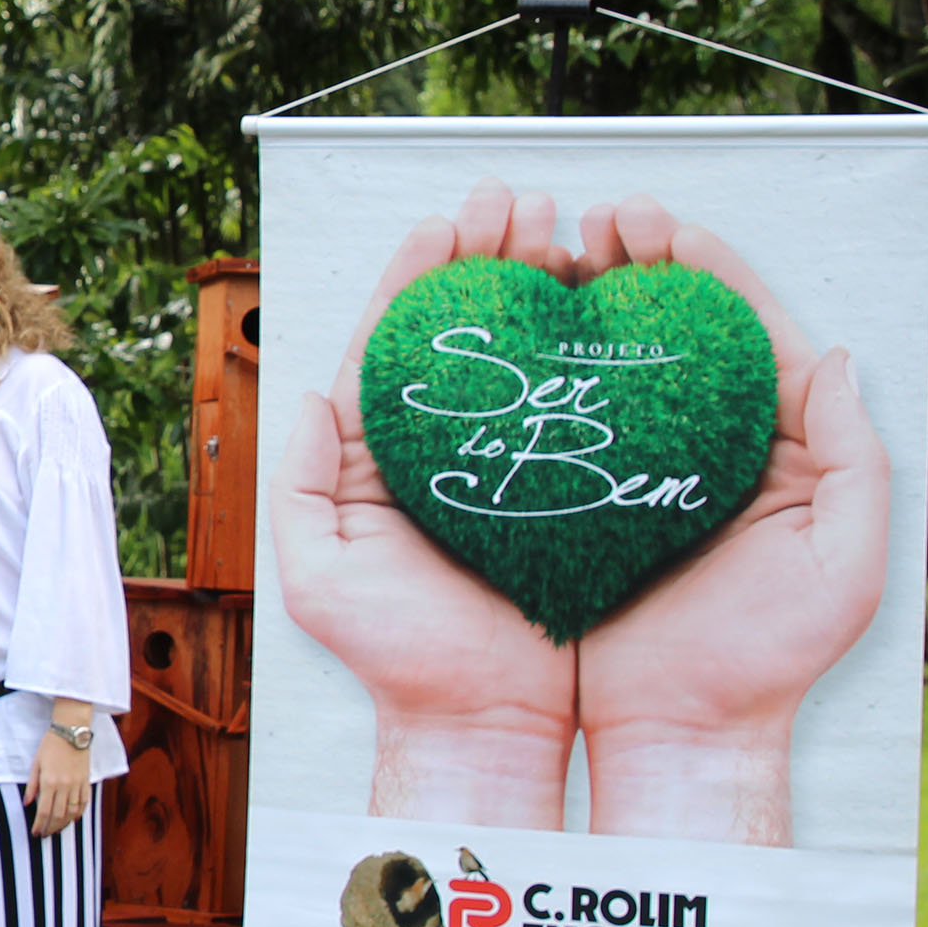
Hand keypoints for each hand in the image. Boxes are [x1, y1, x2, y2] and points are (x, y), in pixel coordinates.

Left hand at [26, 732, 91, 835]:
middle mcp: (64, 786)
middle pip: (58, 815)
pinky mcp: (86, 781)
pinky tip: (73, 819)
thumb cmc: (50, 745)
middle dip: (51, 828)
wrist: (71, 732)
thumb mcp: (36, 764)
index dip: (39, 825)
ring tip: (57, 830)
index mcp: (49, 782)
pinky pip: (84, 803)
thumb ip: (32, 786)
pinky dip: (78, 814)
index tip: (35, 833)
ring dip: (64, 824)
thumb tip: (27, 803)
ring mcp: (77, 784)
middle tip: (45, 834)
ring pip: (72, 812)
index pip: (43, 811)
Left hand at [272, 177, 581, 831]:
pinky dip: (605, 348)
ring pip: (535, 351)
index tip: (453, 217)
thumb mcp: (321, 572)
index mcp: (387, 453)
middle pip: (472, 326)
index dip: (423, 271)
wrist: (486, 724)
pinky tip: (624, 302)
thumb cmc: (398, 658)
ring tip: (575, 228)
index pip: (400, 338)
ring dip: (551, 283)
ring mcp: (519, 462)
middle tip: (523, 202)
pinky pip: (592, 404)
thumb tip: (315, 392)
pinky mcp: (579, 488)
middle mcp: (453, 446)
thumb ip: (303, 482)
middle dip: (493, 254)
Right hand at [572, 197, 887, 844]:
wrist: (679, 734)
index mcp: (761, 441)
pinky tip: (497, 321)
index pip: (731, 324)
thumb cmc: (769, 660)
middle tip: (589, 218)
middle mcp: (687, 440)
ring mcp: (620, 466)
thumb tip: (832, 355)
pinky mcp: (561, 496)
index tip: (649, 223)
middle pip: (655, 322)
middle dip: (623, 256)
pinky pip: (537, 412)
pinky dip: (518, 360)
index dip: (694, 263)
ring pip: (590, 354)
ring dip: (563, 290)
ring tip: (535, 242)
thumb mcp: (842, 562)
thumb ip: (855, 458)